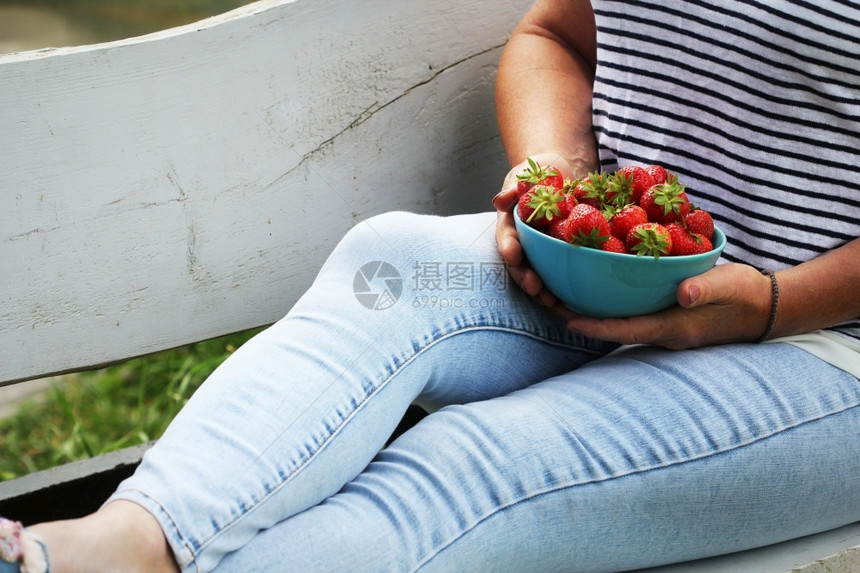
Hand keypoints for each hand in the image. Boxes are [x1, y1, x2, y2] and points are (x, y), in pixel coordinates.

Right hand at [494, 153, 576, 307]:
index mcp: (512, 225)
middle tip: (536, 289)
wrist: (562, 174)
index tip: (513, 255)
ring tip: (553, 303)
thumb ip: (513, 188)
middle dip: (527, 278)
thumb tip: (499, 201)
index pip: (507, 238)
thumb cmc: (539, 176)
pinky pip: (565, 273)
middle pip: (522, 265)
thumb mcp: (525, 176)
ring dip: (546, 291)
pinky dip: (569, 288)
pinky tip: (578, 301)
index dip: (509, 248)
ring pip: (541, 275)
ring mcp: (543, 252)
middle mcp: (525, 244)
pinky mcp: (563, 255)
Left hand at [558, 263, 773, 348]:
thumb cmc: (745, 295)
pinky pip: (631, 313)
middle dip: (581, 318)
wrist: (766, 307)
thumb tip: (683, 294)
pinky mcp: (667, 318)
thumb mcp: (728, 286)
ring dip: (591, 311)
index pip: (625, 330)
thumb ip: (705, 289)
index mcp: (672, 327)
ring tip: (560, 295)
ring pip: (619, 322)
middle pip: (613, 328)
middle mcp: (662, 331)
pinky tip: (595, 288)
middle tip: (549, 301)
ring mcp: (664, 327)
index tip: (567, 318)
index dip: (595, 326)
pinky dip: (610, 304)